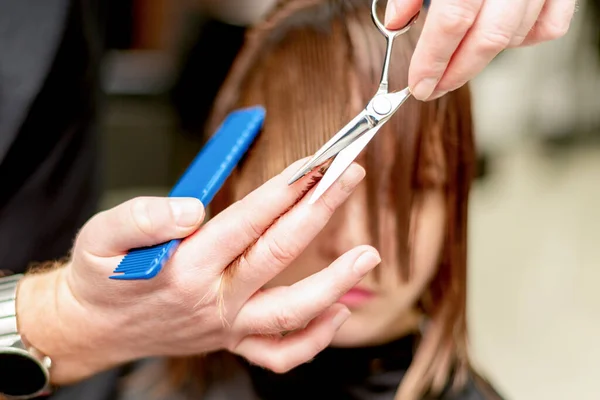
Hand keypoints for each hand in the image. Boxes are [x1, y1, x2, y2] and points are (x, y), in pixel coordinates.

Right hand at [16, 159, 379, 384]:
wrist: (93, 328)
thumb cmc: (101, 277)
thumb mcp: (101, 236)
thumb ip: (143, 217)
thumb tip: (193, 209)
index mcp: (184, 267)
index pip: (247, 221)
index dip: (284, 190)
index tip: (314, 162)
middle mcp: (212, 300)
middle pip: (279, 253)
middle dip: (320, 210)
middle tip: (351, 176)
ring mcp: (226, 326)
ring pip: (291, 310)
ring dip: (335, 283)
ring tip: (367, 255)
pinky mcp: (230, 341)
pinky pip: (279, 353)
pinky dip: (313, 338)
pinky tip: (337, 313)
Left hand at [385, 0, 576, 99]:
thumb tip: (396, 21)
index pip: (452, 21)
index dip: (433, 60)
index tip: (419, 84)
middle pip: (488, 38)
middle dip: (457, 72)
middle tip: (434, 88)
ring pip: (517, 36)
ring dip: (483, 57)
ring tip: (458, 60)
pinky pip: (549, 25)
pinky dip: (523, 39)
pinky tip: (499, 35)